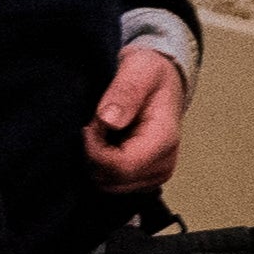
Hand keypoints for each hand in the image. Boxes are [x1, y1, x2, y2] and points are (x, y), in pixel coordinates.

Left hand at [83, 48, 184, 193]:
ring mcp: (154, 176)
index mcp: (164, 139)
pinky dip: (103, 166)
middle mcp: (163, 164)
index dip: (96, 151)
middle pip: (113, 180)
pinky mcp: (144, 180)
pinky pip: (112, 184)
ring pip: (109, 185)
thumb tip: (108, 120)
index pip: (122, 166)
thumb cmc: (151, 74)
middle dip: (95, 154)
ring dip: (97, 160)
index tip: (89, 126)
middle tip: (96, 125)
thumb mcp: (138, 69)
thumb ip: (125, 92)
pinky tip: (107, 143)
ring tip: (102, 132)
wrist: (162, 82)